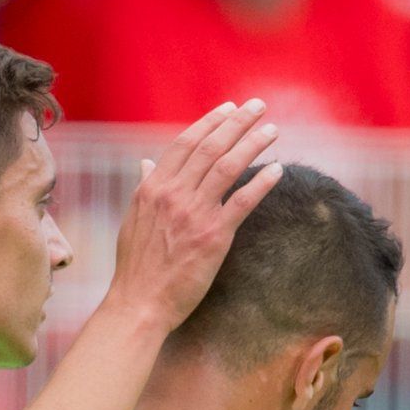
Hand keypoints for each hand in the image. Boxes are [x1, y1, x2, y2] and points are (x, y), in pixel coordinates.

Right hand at [102, 100, 286, 328]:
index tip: (230, 108)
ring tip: (272, 130)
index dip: (210, 122)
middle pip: (210, 147)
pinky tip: (277, 169)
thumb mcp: (132, 219)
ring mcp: (193, 213)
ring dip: (252, 143)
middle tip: (258, 106)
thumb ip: (144, 188)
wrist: (139, 303)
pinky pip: (242, 202)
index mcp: (153, 187)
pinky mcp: (213, 237)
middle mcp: (173, 194)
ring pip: (228, 167)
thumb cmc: (136, 267)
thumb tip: (146, 164)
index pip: (185, 143)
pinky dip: (261, 182)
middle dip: (237, 122)